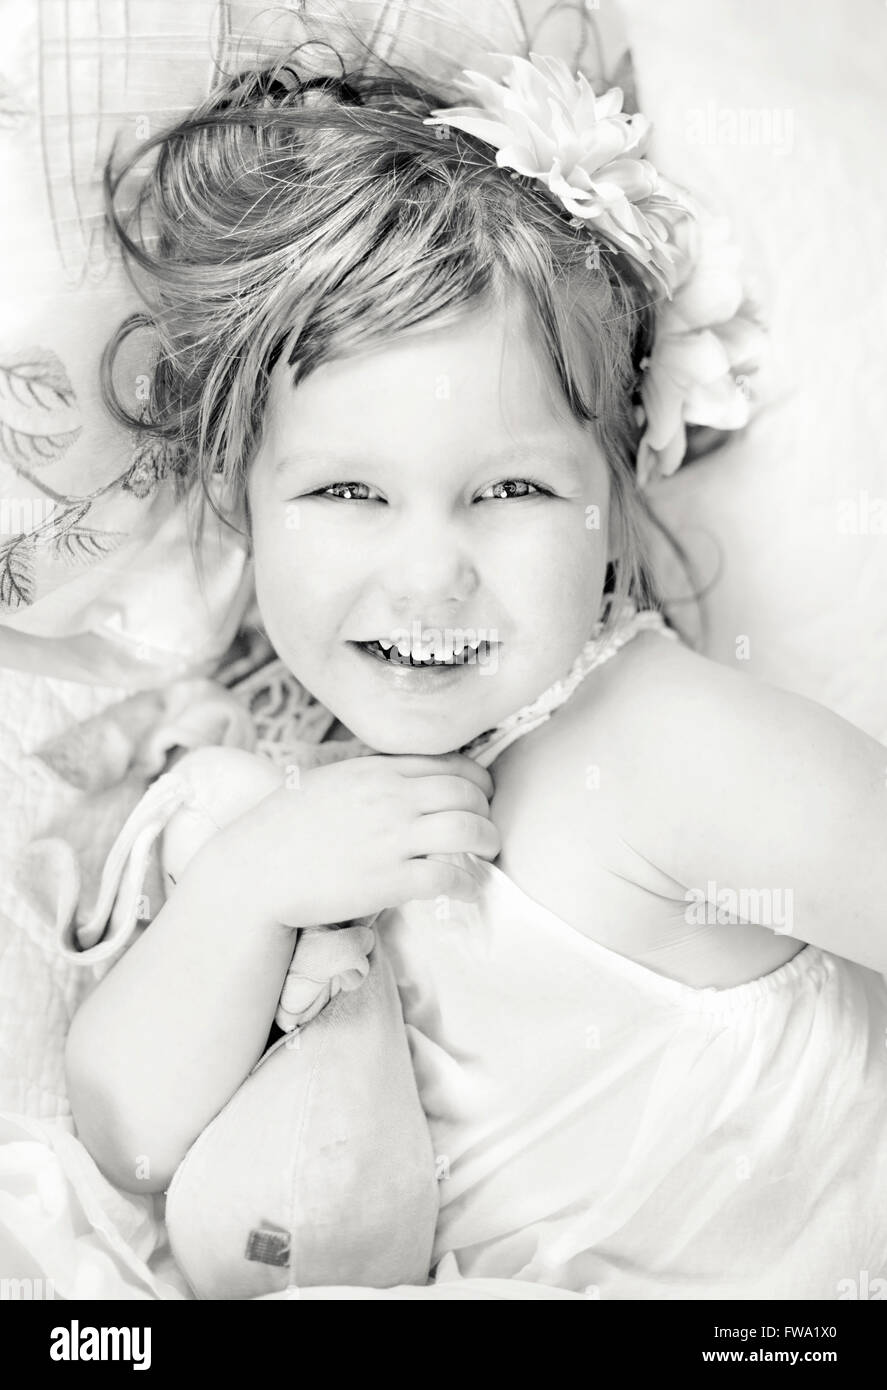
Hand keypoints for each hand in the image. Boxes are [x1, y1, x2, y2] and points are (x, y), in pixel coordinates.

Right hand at [204, 752, 498, 929]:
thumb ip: (367, 777)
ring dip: (488, 841)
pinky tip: (468, 890)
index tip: (482, 794)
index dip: (476, 780)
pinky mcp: (389, 879)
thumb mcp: (328, 781)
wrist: (255, 869)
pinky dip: (468, 883)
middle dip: (486, 810)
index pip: (448, 765)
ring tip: (489, 853)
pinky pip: (448, 876)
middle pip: (465, 794)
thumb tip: (395, 779)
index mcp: (376, 770)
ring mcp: (392, 838)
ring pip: (467, 830)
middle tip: (486, 827)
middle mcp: (391, 798)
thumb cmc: (282, 827)